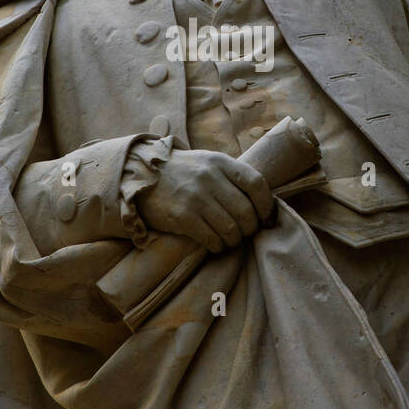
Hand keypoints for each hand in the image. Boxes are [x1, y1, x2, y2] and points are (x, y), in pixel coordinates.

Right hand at [137, 149, 273, 251]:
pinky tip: (215, 243)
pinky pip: (212, 239)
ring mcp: (195, 197)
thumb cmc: (183, 173)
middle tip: (246, 232)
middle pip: (246, 211)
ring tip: (230, 239)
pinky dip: (218, 246)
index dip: (267, 205)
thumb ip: (233, 177)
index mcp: (220, 162)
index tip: (266, 218)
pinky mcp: (182, 216)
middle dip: (251, 228)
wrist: (141, 176)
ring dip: (234, 240)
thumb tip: (263, 203)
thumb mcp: (208, 163)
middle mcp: (209, 177)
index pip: (256, 184)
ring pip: (231, 229)